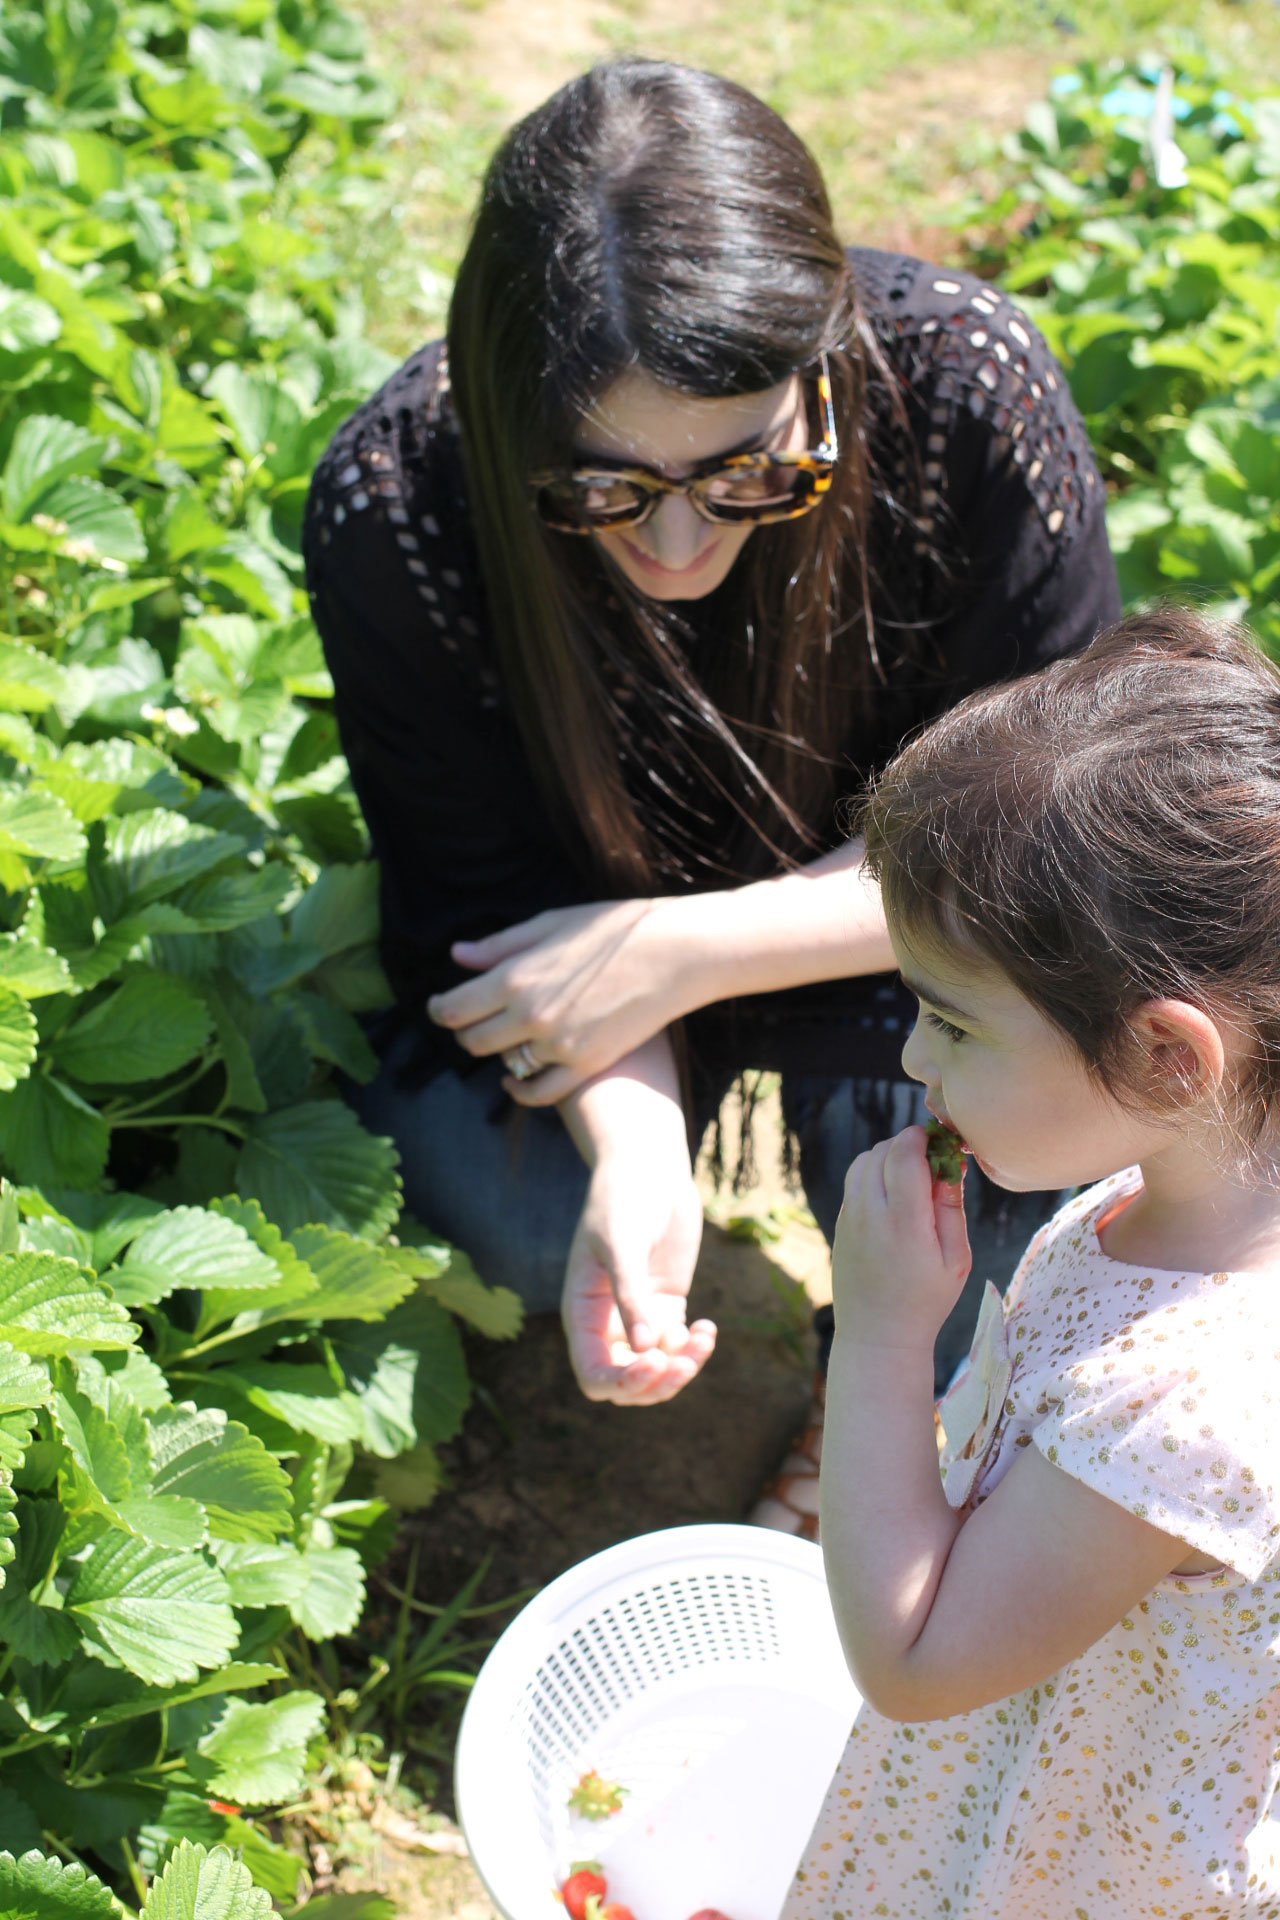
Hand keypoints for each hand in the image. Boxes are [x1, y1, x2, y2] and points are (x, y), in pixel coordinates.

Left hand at [425, 900, 690, 1105]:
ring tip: (509, 1036)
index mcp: (517, 976)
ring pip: (505, 1064)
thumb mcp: (551, 924)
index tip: (439, 1008)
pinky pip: (538, 1091)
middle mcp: (531, 1015)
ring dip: (499, 1053)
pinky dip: (522, 1089)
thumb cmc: (612, 930)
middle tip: (473, 1022)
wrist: (675, 953)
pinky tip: (517, 1080)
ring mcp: (559, 1045)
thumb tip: (458, 956)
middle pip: (473, 1041)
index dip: (439, 1011)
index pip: (454, 1009)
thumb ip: (501, 945)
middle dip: (466, 1032)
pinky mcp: (586, 1065)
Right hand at [562, 1156, 715, 1405]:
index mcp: (583, 1313)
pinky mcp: (666, 1307)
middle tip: (685, 1363)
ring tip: (703, 1340)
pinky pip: (678, 1347)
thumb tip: (644, 1349)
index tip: (654, 1361)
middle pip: (626, 1384)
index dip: (621, 1381)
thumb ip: (630, 1295)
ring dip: (681, 1368)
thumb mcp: (622, 1244)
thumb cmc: (623, 1200)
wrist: (648, 1170)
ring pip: (657, 1371)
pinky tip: (708, 1327)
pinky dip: (695, 1349)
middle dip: (656, 1383)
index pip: (594, 1374)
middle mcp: (607, 1323)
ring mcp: (638, 1317)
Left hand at [832, 1125, 971, 1351]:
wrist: (878, 1334)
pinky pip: (854, 1182)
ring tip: (912, 1176)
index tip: (939, 1140)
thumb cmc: (926, 1299)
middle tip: (931, 1160)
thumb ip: (951, 1207)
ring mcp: (849, 1218)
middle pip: (882, 1152)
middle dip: (907, 1145)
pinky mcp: (839, 1224)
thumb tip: (948, 1164)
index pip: (904, 1155)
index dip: (921, 1137)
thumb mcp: (955, 1258)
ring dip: (887, 1157)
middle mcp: (870, 1215)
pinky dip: (872, 1175)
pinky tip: (893, 1195)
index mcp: (904, 1223)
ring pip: (863, 1162)